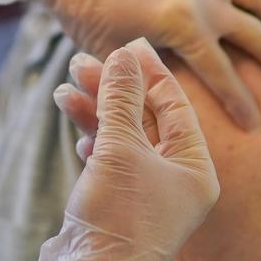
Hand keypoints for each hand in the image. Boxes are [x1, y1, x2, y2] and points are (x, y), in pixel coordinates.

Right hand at [35, 41, 218, 260]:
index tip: (127, 45)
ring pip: (121, 137)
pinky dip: (89, 137)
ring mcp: (146, 192)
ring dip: (94, 109)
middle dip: (112, 89)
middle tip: (82, 61)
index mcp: (196, 168)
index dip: (149, 72)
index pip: (175, 106)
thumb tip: (125, 56)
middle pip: (145, 119)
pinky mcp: (118, 202)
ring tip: (64, 86)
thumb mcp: (122, 147)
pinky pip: (107, 158)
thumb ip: (122, 98)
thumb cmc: (119, 215)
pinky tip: (72, 121)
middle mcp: (176, 180)